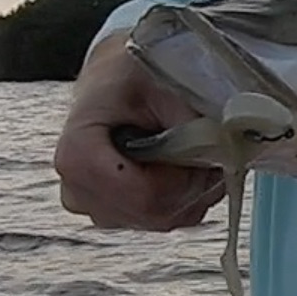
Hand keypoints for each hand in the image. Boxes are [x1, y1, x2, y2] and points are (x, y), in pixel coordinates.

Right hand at [52, 33, 224, 230]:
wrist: (117, 79)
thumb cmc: (132, 75)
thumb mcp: (161, 82)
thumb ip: (187, 118)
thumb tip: (219, 148)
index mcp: (78, 151)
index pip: (137, 194)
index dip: (178, 178)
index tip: (196, 148)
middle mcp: (78, 188)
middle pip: (152, 212)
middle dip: (191, 182)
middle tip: (207, 145)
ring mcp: (97, 207)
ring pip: (163, 219)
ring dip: (192, 188)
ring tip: (195, 148)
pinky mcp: (118, 215)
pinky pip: (166, 219)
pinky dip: (188, 196)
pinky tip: (188, 165)